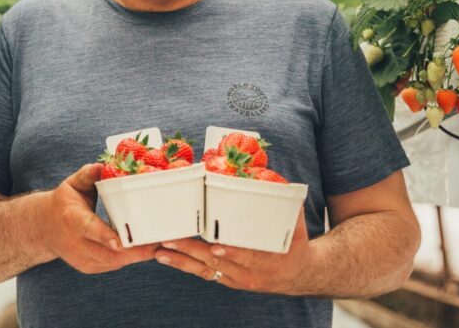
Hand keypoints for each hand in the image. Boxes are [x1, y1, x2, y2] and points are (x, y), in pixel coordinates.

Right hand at [40, 163, 158, 273]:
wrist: (44, 228)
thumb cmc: (65, 202)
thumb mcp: (73, 184)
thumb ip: (88, 174)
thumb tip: (101, 166)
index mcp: (71, 218)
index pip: (89, 228)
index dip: (105, 236)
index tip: (122, 241)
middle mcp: (75, 243)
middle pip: (107, 253)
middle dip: (134, 251)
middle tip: (158, 242)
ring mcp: (81, 259)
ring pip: (113, 263)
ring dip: (136, 256)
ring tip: (158, 246)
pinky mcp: (88, 267)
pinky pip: (112, 265)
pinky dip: (129, 259)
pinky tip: (145, 250)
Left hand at [154, 210, 312, 294]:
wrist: (297, 274)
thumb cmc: (294, 244)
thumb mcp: (295, 225)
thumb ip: (287, 204)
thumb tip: (275, 178)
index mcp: (268, 260)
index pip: (249, 257)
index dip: (233, 252)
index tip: (217, 246)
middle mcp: (248, 273)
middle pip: (217, 263)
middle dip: (193, 252)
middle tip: (172, 240)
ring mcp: (235, 279)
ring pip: (205, 270)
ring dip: (182, 259)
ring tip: (161, 249)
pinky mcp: (225, 279)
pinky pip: (202, 273)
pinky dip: (184, 264)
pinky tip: (166, 256)